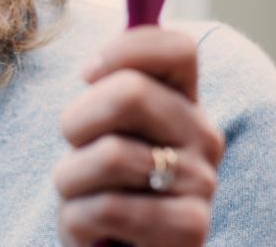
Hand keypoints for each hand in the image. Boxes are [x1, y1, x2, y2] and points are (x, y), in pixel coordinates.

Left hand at [52, 26, 224, 245]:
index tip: (88, 73)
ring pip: (109, 154)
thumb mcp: (100, 130)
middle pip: (130, 92)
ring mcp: (202, 184)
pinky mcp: (191, 230)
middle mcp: (203, 136)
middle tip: (77, 149)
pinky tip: (93, 230)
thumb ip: (109, 86)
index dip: (125, 49)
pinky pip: (106, 208)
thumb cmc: (102, 187)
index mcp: (183, 102)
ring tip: (82, 196)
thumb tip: (98, 61)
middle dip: (78, 121)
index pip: (177, 47)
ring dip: (71, 180)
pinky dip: (77, 221)